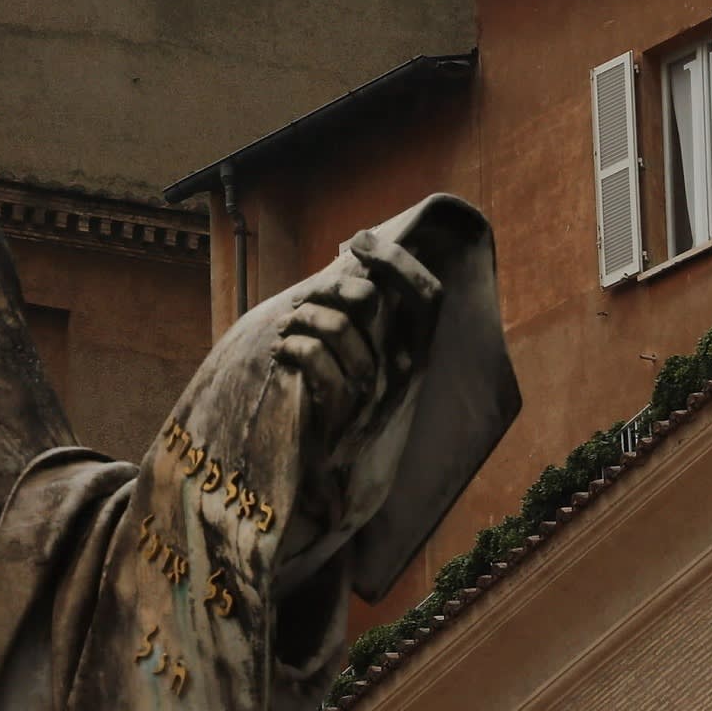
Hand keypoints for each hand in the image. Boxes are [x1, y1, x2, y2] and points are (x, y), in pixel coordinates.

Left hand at [271, 230, 439, 439]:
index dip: (397, 260)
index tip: (359, 240)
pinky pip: (315, 359)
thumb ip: (370, 313)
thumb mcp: (367, 353)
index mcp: (416, 353)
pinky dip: (293, 346)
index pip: (429, 295)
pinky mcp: (342, 414)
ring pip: (336, 326)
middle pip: (370, 300)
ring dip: (302, 318)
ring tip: (288, 328)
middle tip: (304, 299)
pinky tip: (283, 352)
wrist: (329, 470)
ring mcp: (374, 394)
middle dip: (327, 286)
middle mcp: (402, 371)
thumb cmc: (342, 397)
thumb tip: (359, 250)